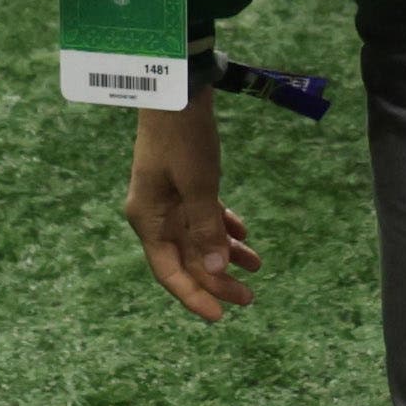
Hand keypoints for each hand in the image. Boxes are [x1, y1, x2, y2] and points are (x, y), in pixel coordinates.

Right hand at [125, 96, 260, 319]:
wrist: (178, 89)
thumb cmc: (183, 136)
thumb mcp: (199, 184)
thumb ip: (207, 227)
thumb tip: (216, 269)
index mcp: (148, 218)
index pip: (170, 271)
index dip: (194, 295)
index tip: (220, 316)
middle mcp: (155, 214)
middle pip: (187, 258)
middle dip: (217, 278)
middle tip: (249, 297)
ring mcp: (169, 200)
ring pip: (199, 239)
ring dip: (225, 254)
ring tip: (256, 268)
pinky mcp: (184, 185)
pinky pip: (204, 217)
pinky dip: (223, 228)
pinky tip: (245, 237)